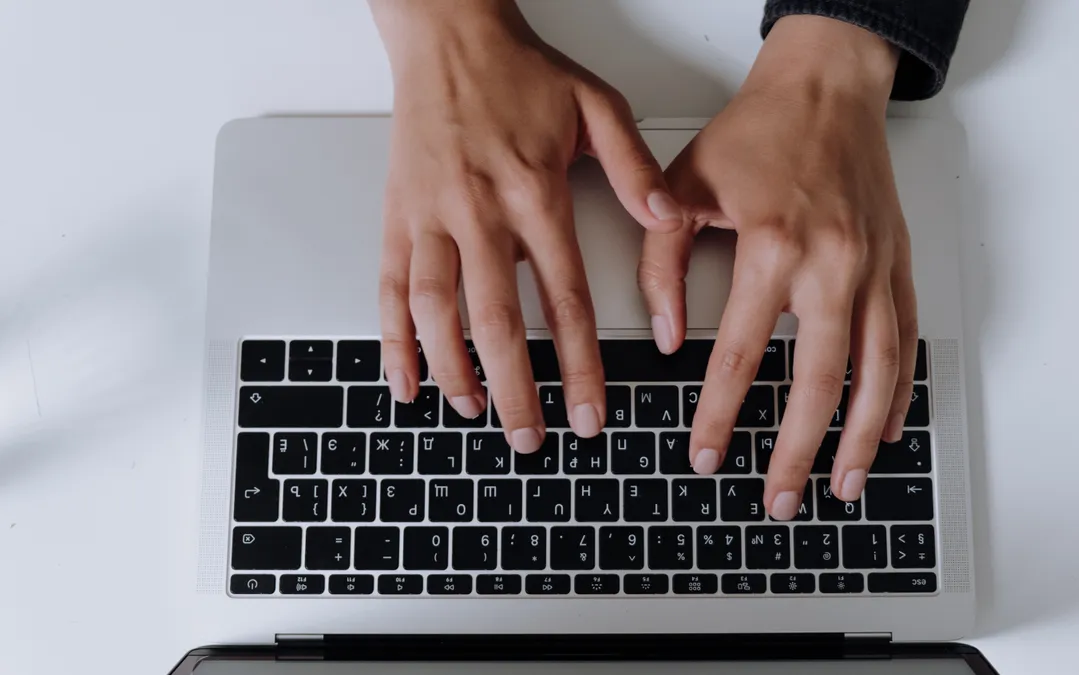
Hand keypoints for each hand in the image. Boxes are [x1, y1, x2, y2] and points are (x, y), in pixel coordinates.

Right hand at [370, 0, 681, 451]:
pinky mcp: (397, 216)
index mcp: (532, 190)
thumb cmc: (519, 72)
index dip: (580, 363)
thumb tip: (667, 214)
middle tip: (531, 438)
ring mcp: (430, 216)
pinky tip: (405, 380)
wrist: (446, 34)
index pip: (563, 296)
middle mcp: (477, 210)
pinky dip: (392, 340)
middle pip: (496, 319)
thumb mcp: (595, 104)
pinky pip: (389, 288)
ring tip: (475, 411)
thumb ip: (633, 165)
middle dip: (515, 389)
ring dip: (454, 369)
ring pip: (435, 310)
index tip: (590, 410)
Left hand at [639, 16, 915, 518]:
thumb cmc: (760, 131)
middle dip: (796, 452)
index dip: (719, 416)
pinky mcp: (897, 265)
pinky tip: (883, 427)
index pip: (739, 357)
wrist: (827, 86)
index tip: (706, 455)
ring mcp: (874, 268)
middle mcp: (832, 264)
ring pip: (875, 372)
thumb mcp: (683, 187)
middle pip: (817, 382)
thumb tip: (666, 334)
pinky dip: (897, 392)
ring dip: (858, 437)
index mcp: (772, 247)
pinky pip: (905, 342)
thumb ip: (662, 264)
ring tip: (842, 486)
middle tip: (781, 500)